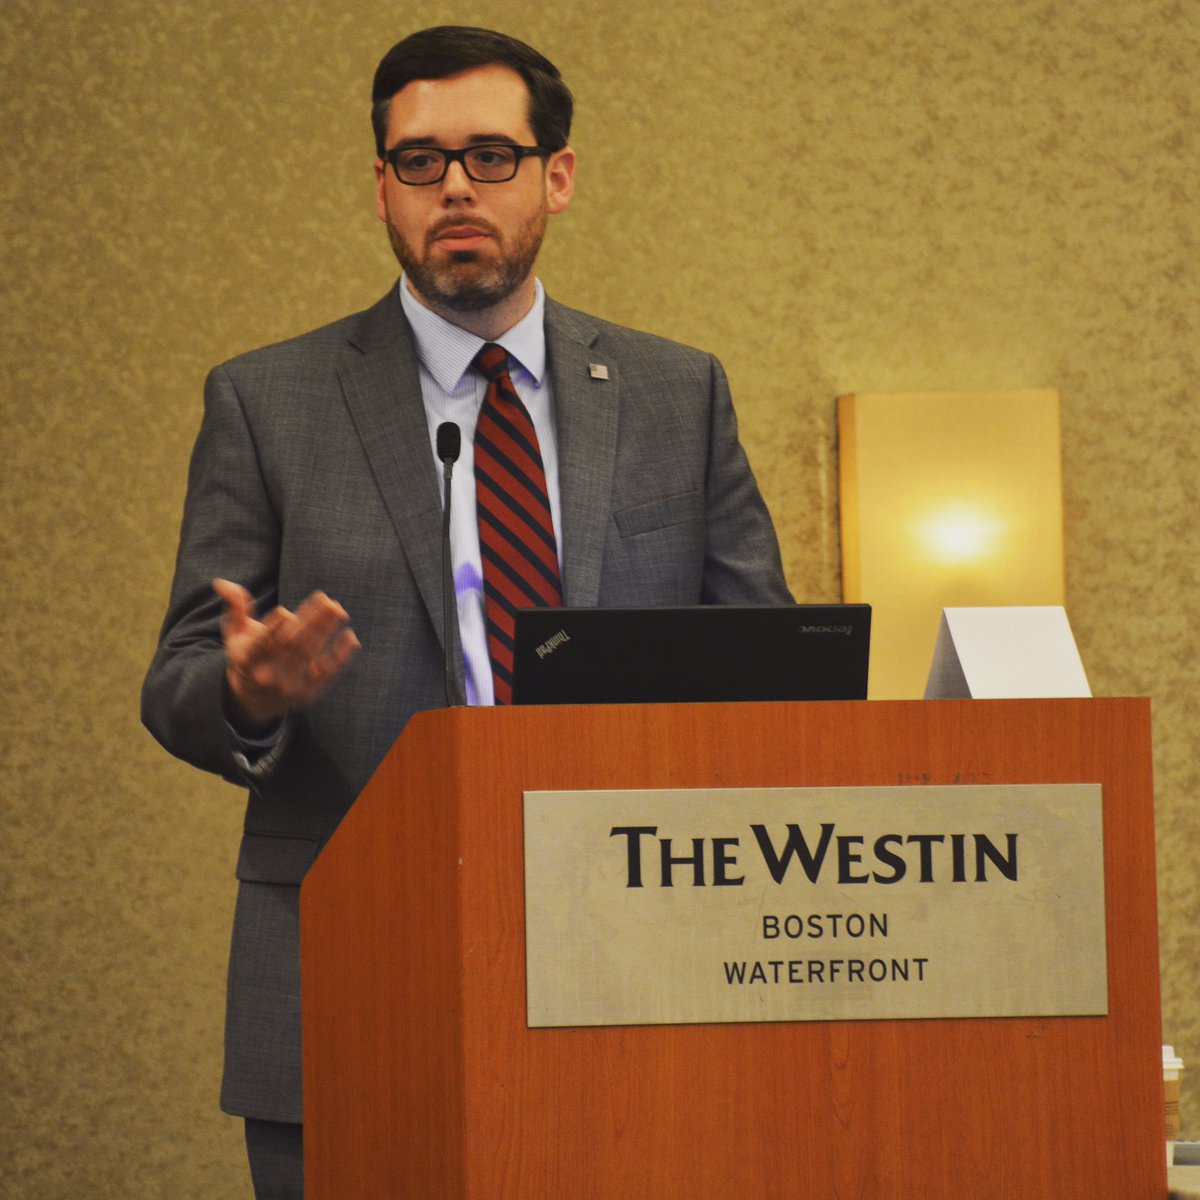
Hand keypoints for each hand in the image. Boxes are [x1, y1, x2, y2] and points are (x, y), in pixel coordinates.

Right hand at [213, 578, 360, 732]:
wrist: (252, 701)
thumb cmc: (246, 656)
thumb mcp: (234, 634)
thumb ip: (234, 607)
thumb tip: (222, 583)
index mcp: (246, 660)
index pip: (260, 644)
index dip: (272, 629)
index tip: (285, 612)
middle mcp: (267, 676)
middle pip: (291, 646)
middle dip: (310, 622)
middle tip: (328, 600)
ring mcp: (289, 687)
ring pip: (310, 656)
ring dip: (326, 632)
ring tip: (339, 610)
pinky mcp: (308, 694)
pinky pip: (327, 673)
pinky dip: (340, 656)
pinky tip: (350, 636)